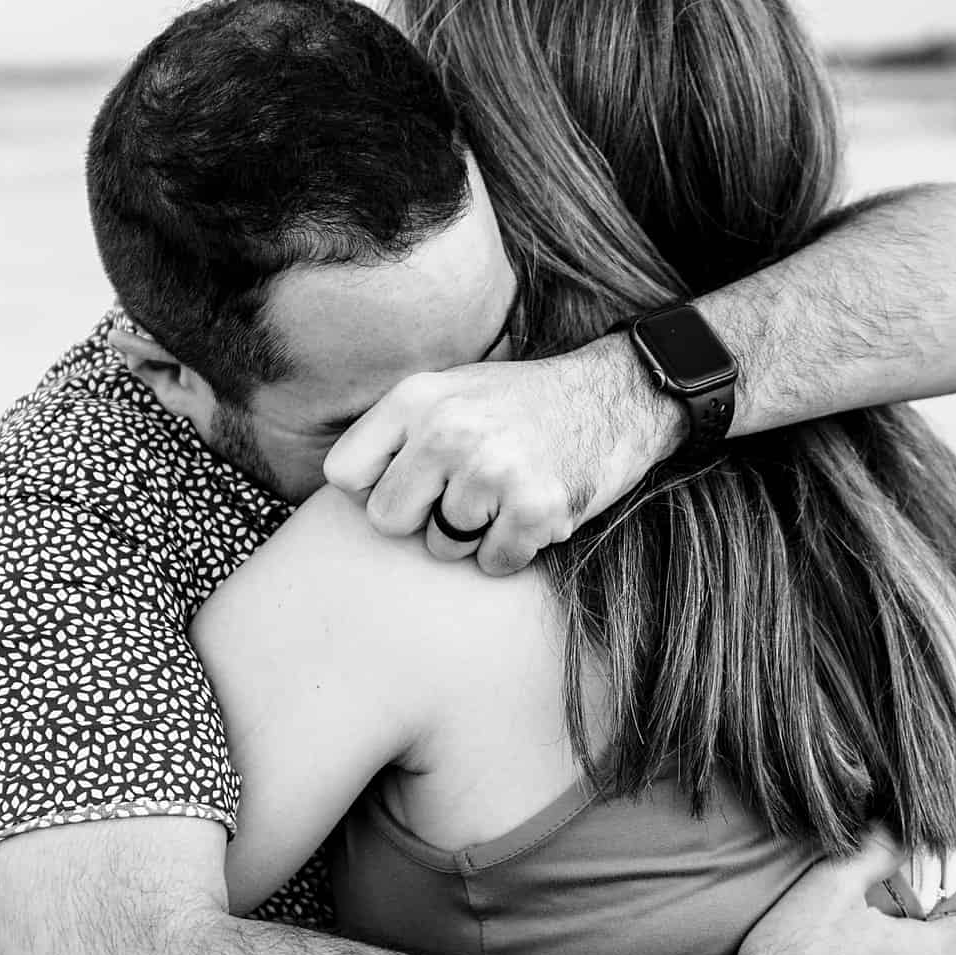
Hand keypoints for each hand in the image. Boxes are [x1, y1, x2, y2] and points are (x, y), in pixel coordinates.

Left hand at [320, 340, 686, 574]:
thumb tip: (337, 496)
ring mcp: (492, 469)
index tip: (412, 482)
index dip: (376, 488)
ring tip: (507, 492)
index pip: (345, 476)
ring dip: (475, 534)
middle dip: (423, 518)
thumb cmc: (520, 405)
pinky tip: (534, 510)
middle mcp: (447, 429)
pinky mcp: (534, 507)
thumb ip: (394, 433)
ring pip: (443, 546)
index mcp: (416, 397)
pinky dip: (515, 550)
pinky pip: (493, 563)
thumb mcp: (449, 391)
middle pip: (387, 520)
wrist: (618, 394)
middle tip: (467, 492)